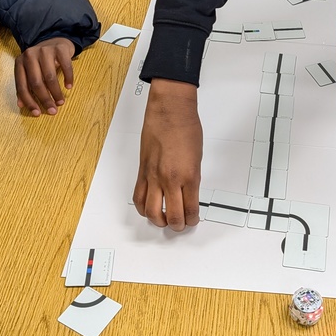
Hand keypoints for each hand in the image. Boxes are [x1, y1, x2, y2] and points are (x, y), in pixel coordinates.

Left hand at [15, 36, 75, 116]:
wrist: (54, 40)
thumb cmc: (40, 61)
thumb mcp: (29, 71)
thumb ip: (25, 85)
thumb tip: (21, 105)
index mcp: (19, 62)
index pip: (22, 86)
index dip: (29, 101)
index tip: (37, 113)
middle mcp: (30, 55)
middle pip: (36, 83)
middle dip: (45, 99)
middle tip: (53, 110)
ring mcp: (44, 50)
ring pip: (50, 77)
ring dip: (56, 92)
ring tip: (61, 101)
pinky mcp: (59, 48)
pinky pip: (65, 67)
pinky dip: (68, 78)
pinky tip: (69, 86)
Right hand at [134, 79, 202, 230]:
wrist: (169, 110)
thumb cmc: (186, 127)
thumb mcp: (197, 157)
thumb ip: (192, 177)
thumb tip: (189, 193)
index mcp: (189, 175)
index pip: (190, 208)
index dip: (192, 219)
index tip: (193, 220)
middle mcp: (169, 179)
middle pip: (171, 215)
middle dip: (177, 225)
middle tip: (180, 225)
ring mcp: (153, 176)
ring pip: (151, 211)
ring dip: (158, 221)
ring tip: (163, 221)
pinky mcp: (142, 171)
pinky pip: (138, 196)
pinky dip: (142, 208)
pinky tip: (148, 209)